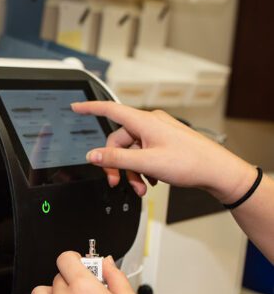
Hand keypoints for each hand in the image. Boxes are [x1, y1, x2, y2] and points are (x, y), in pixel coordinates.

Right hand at [72, 101, 255, 203]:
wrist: (218, 171)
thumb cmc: (191, 163)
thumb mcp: (147, 163)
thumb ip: (116, 158)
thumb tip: (93, 155)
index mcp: (144, 122)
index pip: (110, 110)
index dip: (90, 108)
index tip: (76, 106)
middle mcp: (150, 124)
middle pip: (119, 141)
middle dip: (117, 164)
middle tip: (118, 182)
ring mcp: (158, 133)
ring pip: (132, 151)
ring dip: (131, 171)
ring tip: (141, 187)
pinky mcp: (165, 142)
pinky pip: (144, 153)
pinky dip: (143, 168)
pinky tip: (151, 180)